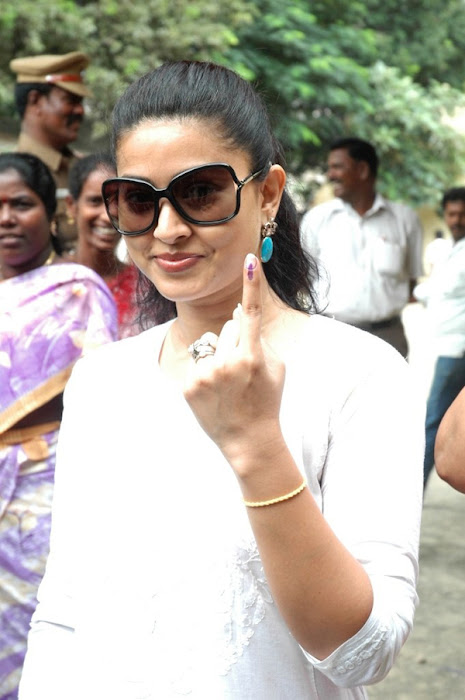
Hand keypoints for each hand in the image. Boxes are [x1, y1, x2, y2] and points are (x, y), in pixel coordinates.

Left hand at [183, 253, 285, 471]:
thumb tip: (238, 311)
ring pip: (210, 342)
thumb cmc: (266, 400)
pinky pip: (196, 361)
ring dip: (218, 354)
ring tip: (227, 382)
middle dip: (236, 339)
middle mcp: (227, 363)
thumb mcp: (276, 368)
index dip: (251, 284)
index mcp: (252, 357)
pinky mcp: (188, 385)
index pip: (251, 313)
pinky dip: (204, 370)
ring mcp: (205, 374)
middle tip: (243, 369)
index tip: (249, 259)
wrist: (248, 439)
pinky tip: (214, 391)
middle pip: (229, 327)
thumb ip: (260, 337)